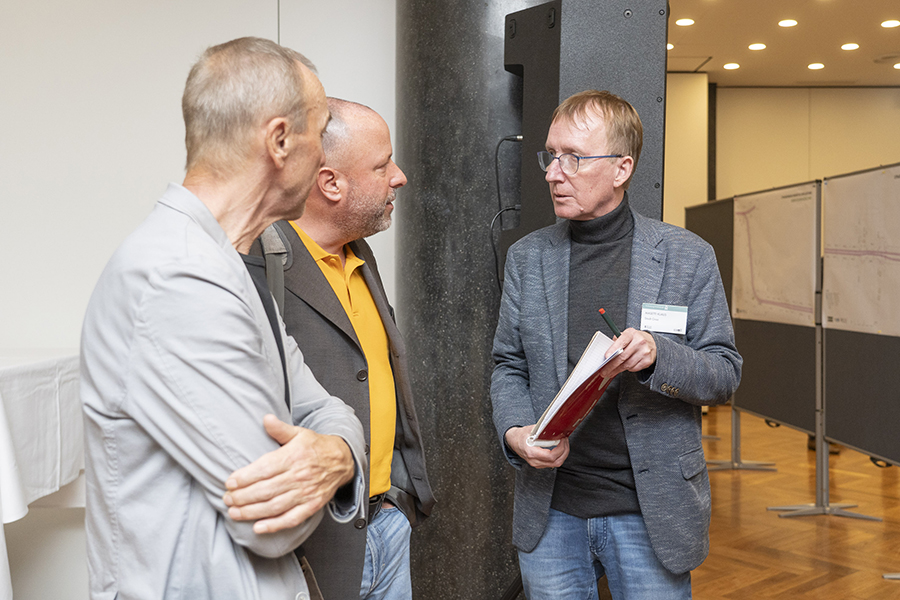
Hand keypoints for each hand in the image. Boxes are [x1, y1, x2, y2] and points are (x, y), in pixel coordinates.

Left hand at [223, 414, 354, 533]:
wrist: (342, 461)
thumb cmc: (316, 447)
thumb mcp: (299, 433)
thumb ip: (280, 429)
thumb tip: (266, 418)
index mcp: (293, 457)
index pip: (264, 469)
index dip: (245, 477)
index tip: (230, 482)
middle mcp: (299, 476)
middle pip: (266, 490)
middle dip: (243, 497)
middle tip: (227, 499)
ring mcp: (306, 493)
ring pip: (275, 506)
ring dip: (252, 512)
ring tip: (234, 513)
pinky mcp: (311, 506)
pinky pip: (292, 518)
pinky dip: (275, 525)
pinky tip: (259, 527)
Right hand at [504, 426, 568, 468]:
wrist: (513, 441)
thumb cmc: (520, 435)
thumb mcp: (531, 430)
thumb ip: (543, 430)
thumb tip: (555, 428)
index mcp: (531, 453)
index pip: (551, 456)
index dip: (561, 448)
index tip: (563, 440)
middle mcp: (534, 461)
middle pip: (556, 462)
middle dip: (564, 451)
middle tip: (565, 441)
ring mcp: (537, 464)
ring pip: (556, 464)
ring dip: (563, 454)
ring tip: (564, 444)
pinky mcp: (539, 464)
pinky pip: (552, 463)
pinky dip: (558, 456)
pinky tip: (559, 448)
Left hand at [600, 328, 656, 377]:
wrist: (652, 343)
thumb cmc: (636, 339)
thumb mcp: (626, 335)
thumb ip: (616, 342)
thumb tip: (607, 353)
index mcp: (631, 334)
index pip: (621, 342)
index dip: (613, 350)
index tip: (606, 357)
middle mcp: (639, 342)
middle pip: (622, 357)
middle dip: (611, 366)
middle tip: (604, 371)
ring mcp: (644, 352)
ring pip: (627, 365)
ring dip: (617, 370)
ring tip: (611, 372)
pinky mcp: (647, 361)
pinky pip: (633, 368)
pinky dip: (627, 369)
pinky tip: (624, 368)